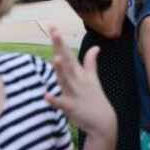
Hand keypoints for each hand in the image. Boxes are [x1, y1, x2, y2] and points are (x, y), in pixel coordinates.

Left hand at [45, 26, 116, 143]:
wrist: (104, 122)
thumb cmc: (96, 99)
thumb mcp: (94, 78)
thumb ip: (91, 62)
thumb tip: (96, 47)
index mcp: (81, 73)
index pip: (69, 54)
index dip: (60, 42)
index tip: (53, 27)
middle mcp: (77, 80)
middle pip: (67, 61)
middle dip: (60, 47)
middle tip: (54, 32)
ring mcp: (75, 93)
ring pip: (65, 79)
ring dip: (61, 70)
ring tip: (56, 58)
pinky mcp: (71, 108)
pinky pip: (61, 103)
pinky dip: (54, 100)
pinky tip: (46, 95)